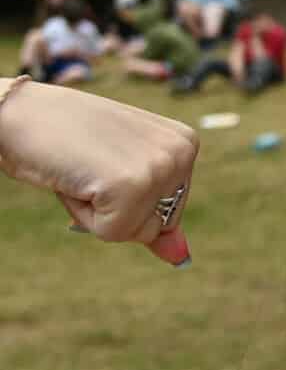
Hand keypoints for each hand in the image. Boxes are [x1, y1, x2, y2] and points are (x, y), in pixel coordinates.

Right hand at [0, 81, 195, 263]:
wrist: (15, 112)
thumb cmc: (62, 140)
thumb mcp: (117, 174)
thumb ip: (151, 215)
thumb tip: (180, 257)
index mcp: (184, 144)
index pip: (170, 210)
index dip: (127, 199)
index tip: (104, 163)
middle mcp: (181, 152)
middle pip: (159, 224)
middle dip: (116, 209)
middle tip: (88, 167)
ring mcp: (160, 167)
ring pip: (135, 232)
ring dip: (98, 213)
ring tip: (81, 170)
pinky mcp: (132, 186)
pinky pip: (112, 233)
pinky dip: (84, 215)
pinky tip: (74, 177)